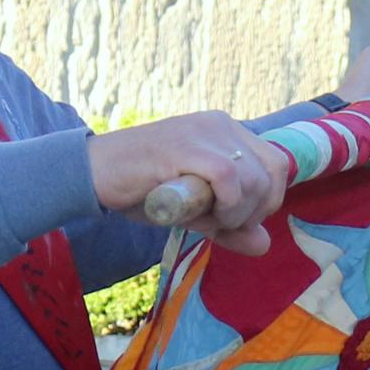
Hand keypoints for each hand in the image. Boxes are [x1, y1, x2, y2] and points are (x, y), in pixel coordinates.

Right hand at [92, 113, 289, 252]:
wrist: (93, 173)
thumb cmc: (142, 190)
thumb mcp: (195, 212)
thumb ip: (230, 226)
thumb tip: (264, 245)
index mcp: (226, 131)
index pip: (276, 163)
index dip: (268, 200)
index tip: (239, 219)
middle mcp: (221, 124)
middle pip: (271, 173)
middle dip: (253, 211)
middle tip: (218, 223)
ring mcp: (204, 131)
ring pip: (253, 178)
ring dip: (235, 212)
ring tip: (203, 219)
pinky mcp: (185, 146)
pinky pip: (228, 178)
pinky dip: (224, 205)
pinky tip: (201, 214)